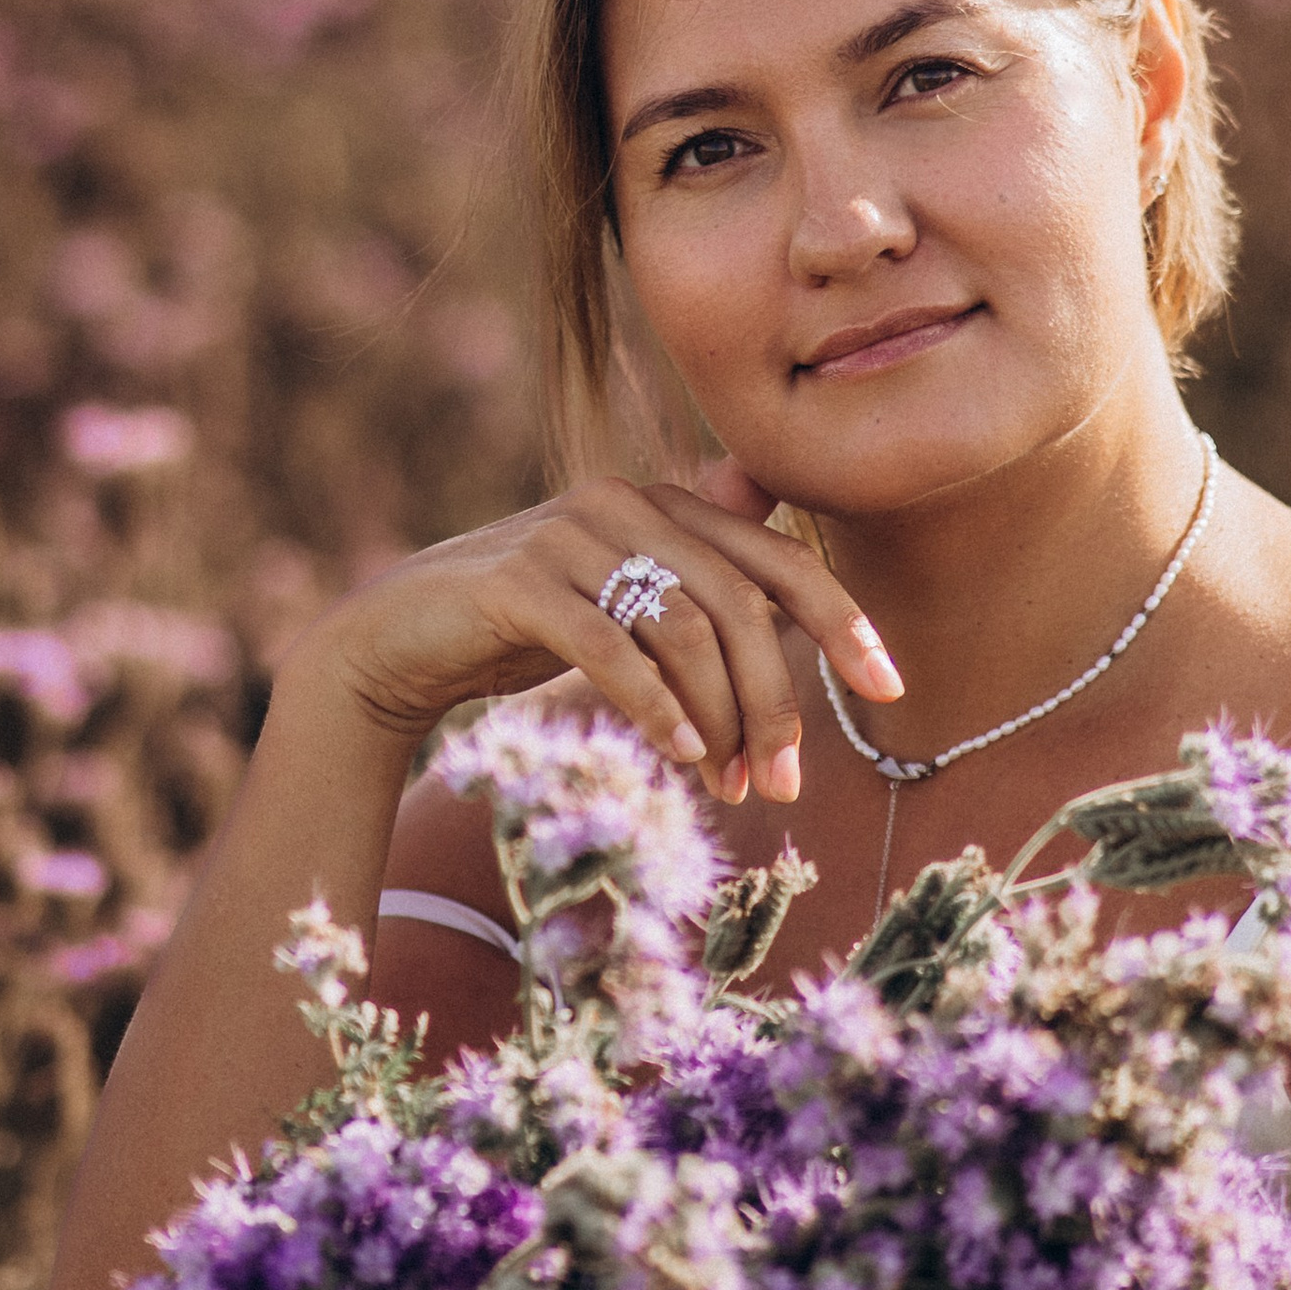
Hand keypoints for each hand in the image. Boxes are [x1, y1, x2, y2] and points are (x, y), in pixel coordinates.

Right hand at [299, 463, 903, 803]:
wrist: (399, 640)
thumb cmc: (525, 628)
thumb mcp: (624, 602)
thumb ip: (695, 575)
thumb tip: (771, 513)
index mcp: (664, 504)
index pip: (780, 559)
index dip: (842, 622)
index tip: (890, 689)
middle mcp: (623, 502)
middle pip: (740, 604)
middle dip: (775, 702)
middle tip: (784, 784)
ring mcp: (565, 535)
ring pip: (682, 629)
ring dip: (719, 719)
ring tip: (728, 787)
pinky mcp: (515, 582)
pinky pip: (609, 646)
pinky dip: (655, 705)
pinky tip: (678, 755)